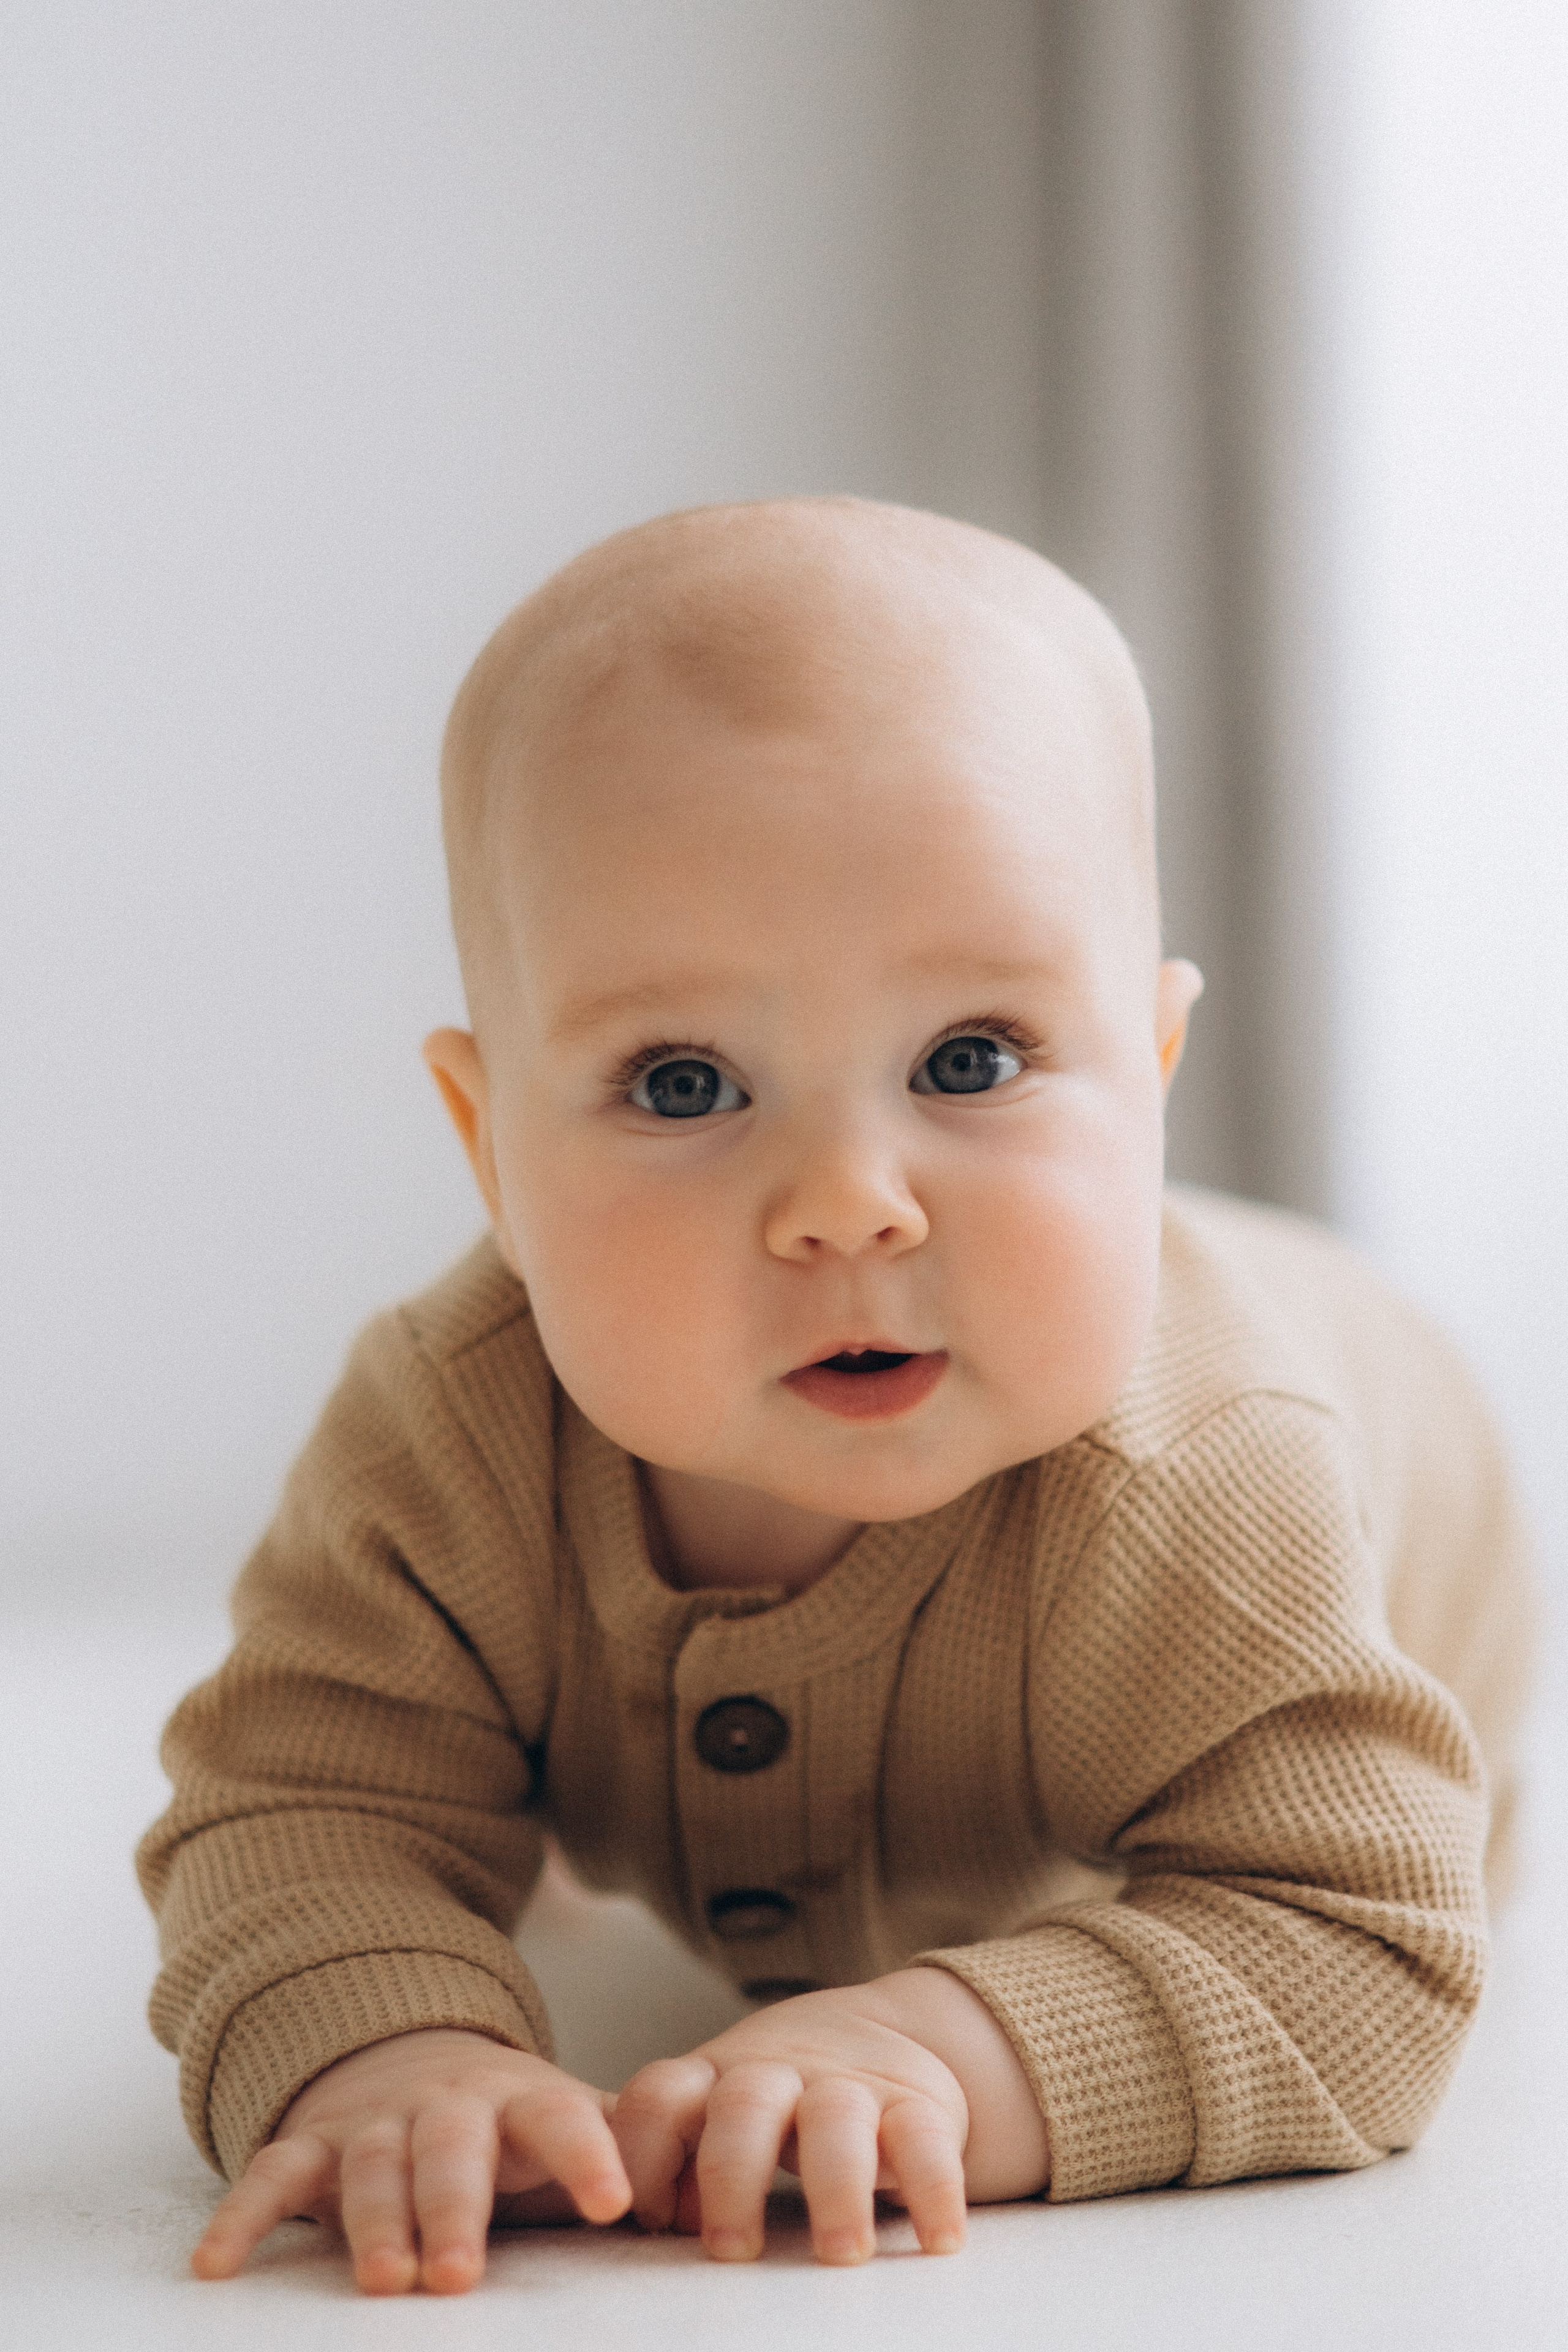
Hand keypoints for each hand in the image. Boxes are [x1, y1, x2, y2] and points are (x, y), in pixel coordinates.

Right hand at [190, 2028, 630, 2293]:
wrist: (416, 2060)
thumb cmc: (513, 2123)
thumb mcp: (571, 2122)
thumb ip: (632, 2149)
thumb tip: (707, 2194)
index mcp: (522, 2101)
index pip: (562, 2116)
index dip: (589, 2153)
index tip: (618, 2204)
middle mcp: (447, 2107)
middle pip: (451, 2149)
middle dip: (455, 2209)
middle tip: (458, 2277)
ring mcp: (374, 2122)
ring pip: (370, 2164)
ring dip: (373, 2221)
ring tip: (383, 2283)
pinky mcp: (311, 2144)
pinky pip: (270, 2174)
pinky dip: (243, 2217)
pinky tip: (215, 2268)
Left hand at [611, 1966, 1048, 2265]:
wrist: (877, 2034)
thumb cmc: (775, 2102)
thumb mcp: (719, 2113)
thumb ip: (683, 2159)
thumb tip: (663, 2222)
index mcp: (714, 2078)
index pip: (659, 2098)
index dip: (642, 2153)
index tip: (647, 2219)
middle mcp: (775, 2073)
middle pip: (743, 2107)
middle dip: (731, 2175)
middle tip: (731, 2250)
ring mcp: (847, 2084)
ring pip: (836, 2119)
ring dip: (835, 2188)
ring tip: (840, 2253)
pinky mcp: (915, 2103)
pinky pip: (926, 2141)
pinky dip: (934, 2189)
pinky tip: (937, 2240)